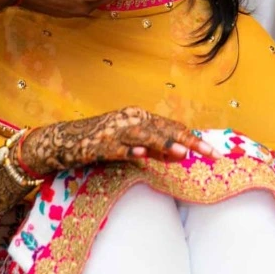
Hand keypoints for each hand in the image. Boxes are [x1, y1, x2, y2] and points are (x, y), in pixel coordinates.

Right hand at [19, 107, 200, 176]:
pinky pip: (115, 148)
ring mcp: (112, 131)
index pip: (172, 127)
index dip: (193, 138)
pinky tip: (141, 155)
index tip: (214, 153)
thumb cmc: (98, 143)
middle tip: (209, 153)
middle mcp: (128, 119)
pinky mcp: (96, 144)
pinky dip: (128, 151)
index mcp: (139, 117)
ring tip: (182, 153)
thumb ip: (156, 148)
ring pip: (143, 136)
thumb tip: (182, 154)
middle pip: (163, 129)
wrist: (60, 140)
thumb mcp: (131, 144)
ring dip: (163, 144)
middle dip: (187, 141)